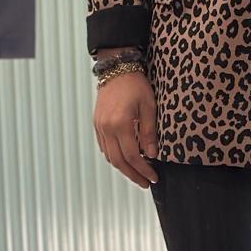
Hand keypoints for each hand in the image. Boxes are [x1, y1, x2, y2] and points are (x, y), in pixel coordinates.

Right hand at [94, 72, 159, 187]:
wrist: (116, 68)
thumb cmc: (135, 84)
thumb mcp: (149, 106)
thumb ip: (149, 132)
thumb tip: (152, 155)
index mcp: (120, 124)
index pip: (133, 156)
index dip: (143, 169)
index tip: (153, 177)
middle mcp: (106, 128)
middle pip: (119, 161)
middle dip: (133, 175)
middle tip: (146, 183)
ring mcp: (99, 127)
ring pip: (110, 156)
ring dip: (123, 168)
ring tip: (137, 174)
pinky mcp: (97, 124)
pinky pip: (104, 147)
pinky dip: (115, 157)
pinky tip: (126, 160)